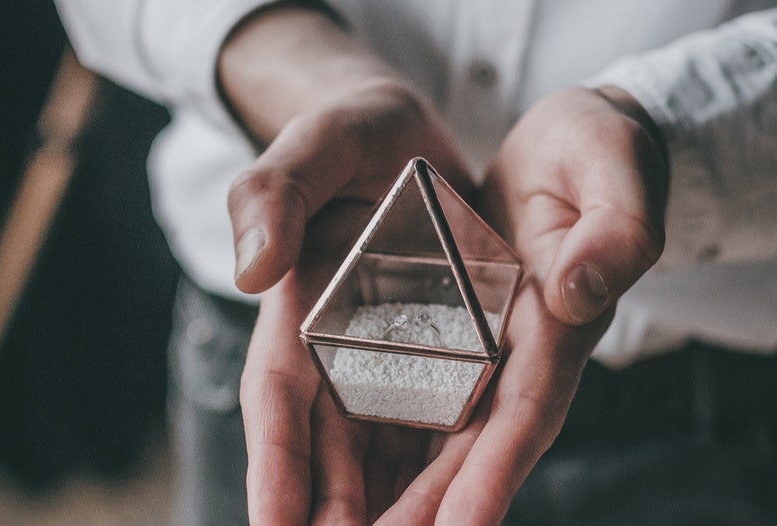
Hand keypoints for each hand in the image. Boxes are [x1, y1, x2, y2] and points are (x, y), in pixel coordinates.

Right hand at [229, 80, 471, 524]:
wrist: (405, 139)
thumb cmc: (350, 137)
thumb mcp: (314, 146)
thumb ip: (276, 194)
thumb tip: (251, 269)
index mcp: (297, 310)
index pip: (277, 400)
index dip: (275, 468)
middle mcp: (340, 350)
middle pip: (333, 449)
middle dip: (336, 514)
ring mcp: (392, 359)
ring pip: (386, 455)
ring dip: (394, 511)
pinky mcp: (443, 355)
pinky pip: (444, 426)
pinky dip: (446, 477)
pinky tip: (455, 513)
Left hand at [386, 86, 664, 523]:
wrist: (569, 148)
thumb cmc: (597, 151)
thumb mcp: (612, 165)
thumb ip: (614, 227)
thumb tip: (580, 290)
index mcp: (559, 320)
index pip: (527, 407)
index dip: (494, 471)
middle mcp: (521, 350)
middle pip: (477, 443)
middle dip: (434, 507)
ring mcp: (487, 345)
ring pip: (445, 432)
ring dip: (405, 491)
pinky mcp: (458, 329)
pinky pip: (423, 389)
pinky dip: (393, 438)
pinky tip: (353, 474)